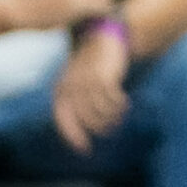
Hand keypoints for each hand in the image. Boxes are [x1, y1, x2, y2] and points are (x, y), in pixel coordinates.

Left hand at [51, 25, 129, 153]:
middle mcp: (73, 87)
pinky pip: (112, 99)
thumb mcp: (74, 79)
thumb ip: (73, 99)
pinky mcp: (105, 76)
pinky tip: (124, 106)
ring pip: (100, 111)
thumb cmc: (88, 63)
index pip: (65, 121)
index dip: (74, 137)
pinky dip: (119, 106)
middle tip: (110, 132)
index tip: (85, 150)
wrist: (101, 36)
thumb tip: (78, 126)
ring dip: (111, 119)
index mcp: (61, 90)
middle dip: (99, 129)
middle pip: (86, 119)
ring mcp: (88, 82)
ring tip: (118, 120)